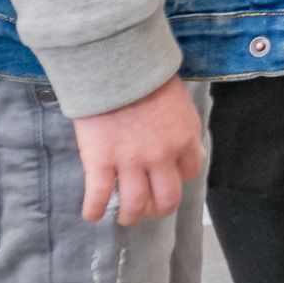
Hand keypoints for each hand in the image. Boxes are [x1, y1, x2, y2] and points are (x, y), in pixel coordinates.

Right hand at [69, 82, 203, 225]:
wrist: (115, 65)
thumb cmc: (146, 76)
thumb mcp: (178, 101)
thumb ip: (184, 128)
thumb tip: (189, 151)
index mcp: (184, 139)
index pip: (191, 171)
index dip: (179, 177)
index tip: (169, 176)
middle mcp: (161, 156)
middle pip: (167, 198)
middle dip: (159, 209)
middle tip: (149, 209)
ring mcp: (131, 162)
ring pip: (134, 205)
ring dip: (130, 216)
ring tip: (123, 217)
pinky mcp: (101, 162)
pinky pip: (99, 197)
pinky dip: (94, 210)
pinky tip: (92, 214)